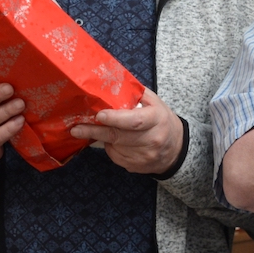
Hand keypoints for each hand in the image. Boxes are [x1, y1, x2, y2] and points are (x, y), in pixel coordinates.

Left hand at [70, 87, 184, 174]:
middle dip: (95, 131)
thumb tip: (110, 85)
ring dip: (103, 139)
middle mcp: (152, 139)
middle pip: (119, 136)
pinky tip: (114, 142)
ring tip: (96, 131)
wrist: (176, 149)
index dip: (115, 118)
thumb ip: (135, 94)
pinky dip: (111, 148)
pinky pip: (116, 157)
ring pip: (115, 147)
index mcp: (157, 119)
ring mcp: (145, 156)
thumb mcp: (155, 102)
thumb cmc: (161, 120)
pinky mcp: (138, 167)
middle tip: (76, 129)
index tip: (99, 115)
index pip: (135, 121)